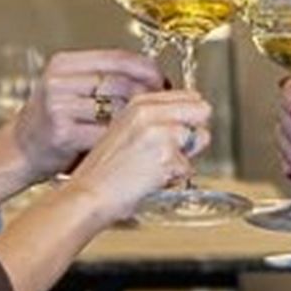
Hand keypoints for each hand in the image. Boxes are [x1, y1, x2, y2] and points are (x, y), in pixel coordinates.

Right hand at [12, 48, 165, 179]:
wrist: (18, 150)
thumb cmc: (51, 120)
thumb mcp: (69, 87)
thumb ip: (102, 78)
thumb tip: (152, 76)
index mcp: (63, 64)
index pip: (118, 57)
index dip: (147, 69)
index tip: (162, 81)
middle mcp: (59, 81)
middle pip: (122, 83)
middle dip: (149, 96)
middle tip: (162, 107)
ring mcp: (59, 106)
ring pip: (118, 109)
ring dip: (140, 120)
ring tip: (149, 125)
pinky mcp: (62, 133)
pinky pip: (106, 134)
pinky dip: (123, 139)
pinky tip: (129, 142)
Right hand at [64, 88, 211, 229]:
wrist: (88, 195)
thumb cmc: (102, 172)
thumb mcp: (123, 131)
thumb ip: (155, 120)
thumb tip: (188, 120)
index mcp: (139, 103)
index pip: (188, 95)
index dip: (190, 115)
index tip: (183, 128)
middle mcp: (150, 113)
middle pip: (202, 109)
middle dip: (195, 131)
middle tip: (173, 150)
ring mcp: (160, 133)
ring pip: (201, 138)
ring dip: (185, 156)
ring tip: (157, 167)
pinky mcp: (167, 156)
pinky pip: (189, 167)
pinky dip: (176, 178)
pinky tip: (153, 180)